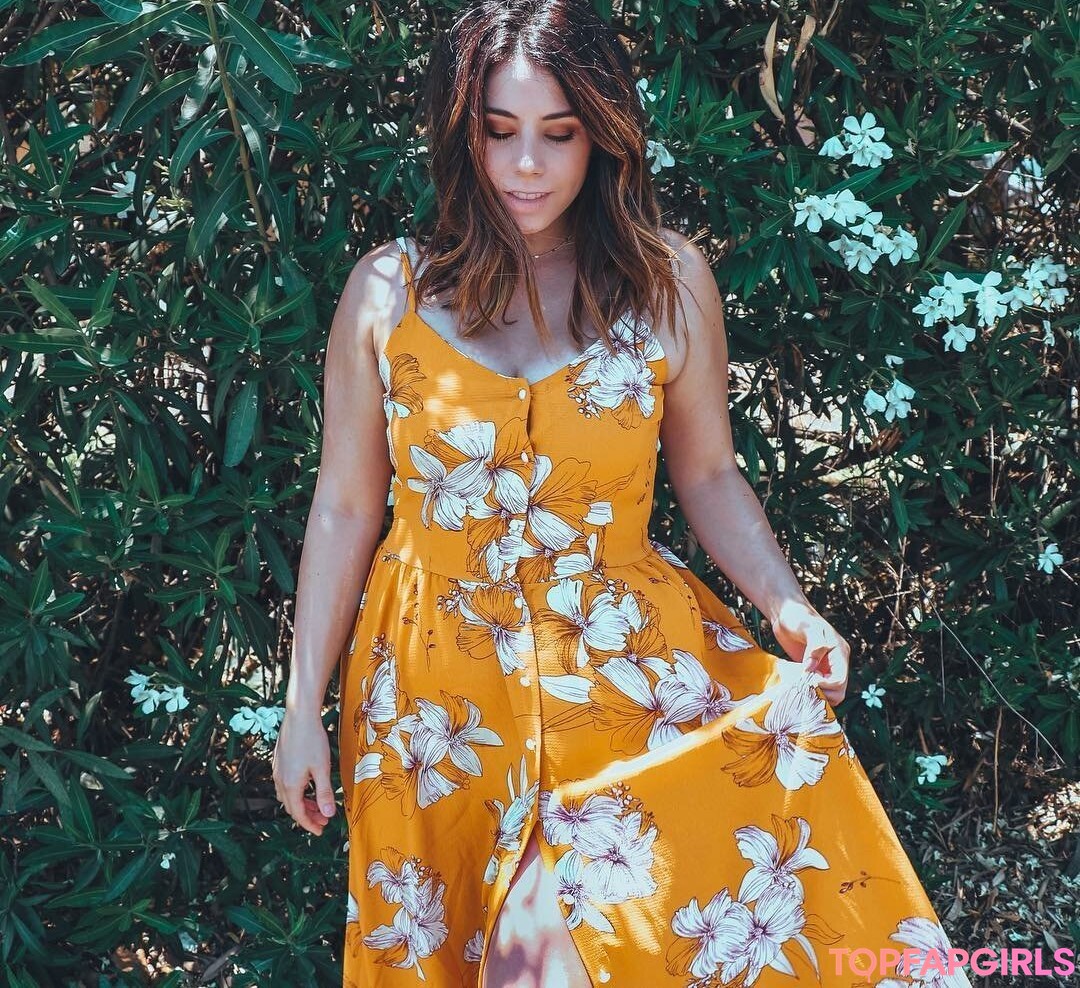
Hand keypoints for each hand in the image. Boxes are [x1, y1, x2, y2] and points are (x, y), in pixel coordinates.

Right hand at [272, 707, 336, 836]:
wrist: (299, 715)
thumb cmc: (312, 740)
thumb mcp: (322, 768)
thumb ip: (325, 793)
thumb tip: (327, 815)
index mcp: (291, 785)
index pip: (299, 814)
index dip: (310, 825)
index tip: (321, 831)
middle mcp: (280, 780)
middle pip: (292, 807)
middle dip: (307, 816)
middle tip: (323, 820)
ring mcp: (278, 771)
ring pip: (287, 796)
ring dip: (302, 804)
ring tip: (317, 805)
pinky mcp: (279, 761)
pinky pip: (285, 785)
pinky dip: (296, 792)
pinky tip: (307, 787)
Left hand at [769, 600, 850, 706]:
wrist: (785, 613)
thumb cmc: (798, 617)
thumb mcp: (808, 628)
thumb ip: (814, 647)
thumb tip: (811, 669)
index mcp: (840, 653)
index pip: (839, 680)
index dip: (824, 685)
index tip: (806, 681)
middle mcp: (835, 663)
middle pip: (837, 692)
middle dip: (821, 694)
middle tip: (801, 688)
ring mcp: (824, 668)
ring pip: (827, 693)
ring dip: (813, 695)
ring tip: (797, 687)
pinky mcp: (813, 671)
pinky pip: (815, 688)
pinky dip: (806, 691)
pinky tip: (793, 686)